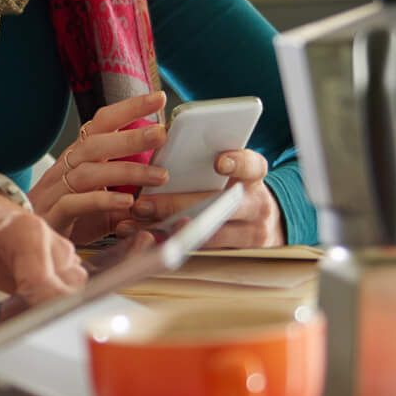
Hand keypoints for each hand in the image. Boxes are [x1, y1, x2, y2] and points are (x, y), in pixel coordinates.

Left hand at [0, 184, 85, 318]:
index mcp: (26, 234)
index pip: (44, 283)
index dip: (29, 314)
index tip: (4, 333)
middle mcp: (52, 246)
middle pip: (56, 301)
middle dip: (22, 325)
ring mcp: (61, 261)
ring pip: (57, 307)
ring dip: (23, 321)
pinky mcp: (60, 273)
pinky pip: (53, 305)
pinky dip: (27, 315)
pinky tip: (2, 313)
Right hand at [26, 91, 171, 244]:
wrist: (31, 245)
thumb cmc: (70, 220)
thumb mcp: (105, 200)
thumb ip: (129, 189)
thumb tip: (163, 178)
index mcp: (77, 158)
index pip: (101, 124)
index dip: (127, 109)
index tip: (158, 98)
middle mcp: (64, 169)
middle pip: (94, 144)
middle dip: (129, 137)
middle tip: (161, 134)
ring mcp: (54, 193)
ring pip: (88, 172)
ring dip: (126, 171)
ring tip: (160, 176)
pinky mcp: (52, 217)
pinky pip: (74, 203)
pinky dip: (102, 200)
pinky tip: (127, 202)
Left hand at [118, 148, 285, 249]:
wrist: (260, 222)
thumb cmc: (232, 185)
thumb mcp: (229, 169)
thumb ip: (205, 157)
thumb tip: (163, 140)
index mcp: (253, 176)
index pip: (251, 166)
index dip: (238, 163)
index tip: (219, 162)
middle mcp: (257, 205)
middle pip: (220, 206)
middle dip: (177, 205)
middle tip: (143, 203)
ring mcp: (250, 234)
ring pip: (207, 236)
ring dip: (166, 229)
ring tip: (134, 224)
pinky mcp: (235, 254)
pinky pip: (199, 253)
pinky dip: (169, 244)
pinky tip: (142, 239)